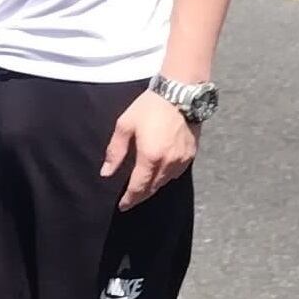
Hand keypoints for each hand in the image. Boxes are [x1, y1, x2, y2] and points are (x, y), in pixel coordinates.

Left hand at [100, 86, 199, 211]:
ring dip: (154, 186)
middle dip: (141, 195)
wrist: (181, 92)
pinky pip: (177, 173)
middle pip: (153, 188)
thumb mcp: (125, 125)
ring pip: (166, 182)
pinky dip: (167, 176)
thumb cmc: (150, 106)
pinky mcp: (192, 154)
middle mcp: (168, 163)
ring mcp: (182, 160)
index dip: (130, 199)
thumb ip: (115, 151)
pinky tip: (160, 172)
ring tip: (144, 186)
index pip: (138, 187)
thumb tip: (107, 173)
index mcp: (150, 157)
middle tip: (131, 199)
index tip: (122, 206)